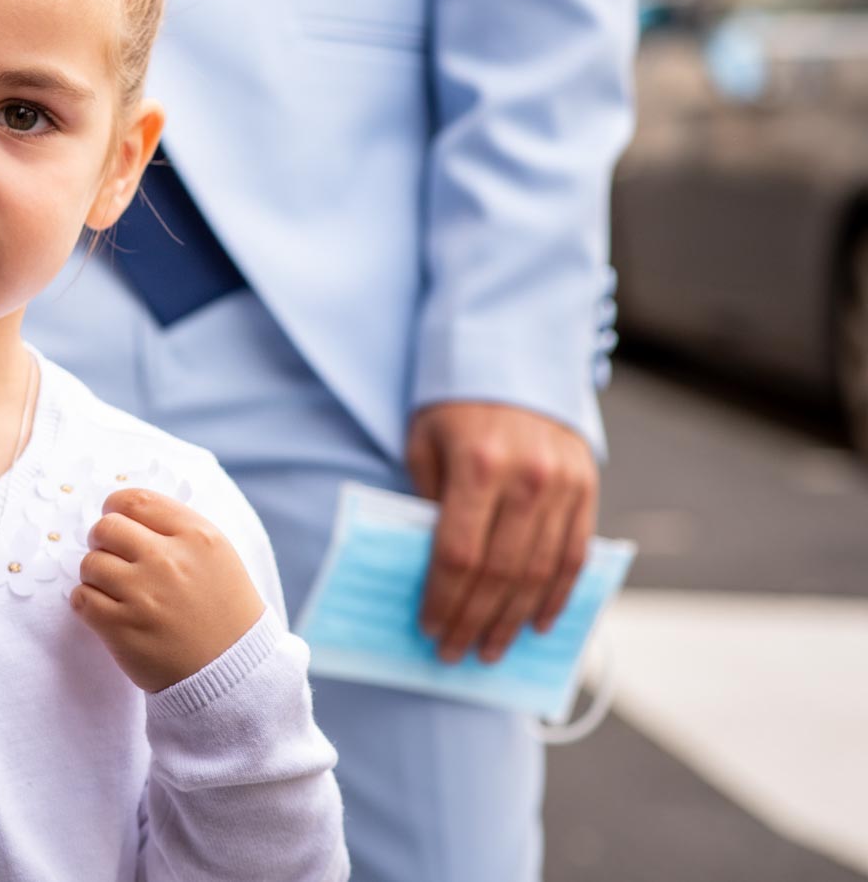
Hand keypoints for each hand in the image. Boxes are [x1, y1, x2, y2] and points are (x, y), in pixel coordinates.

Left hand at [69, 488, 267, 692]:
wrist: (234, 671)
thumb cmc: (224, 610)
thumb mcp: (217, 555)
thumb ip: (175, 529)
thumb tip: (123, 512)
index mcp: (197, 537)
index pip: (136, 500)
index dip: (116, 507)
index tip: (115, 518)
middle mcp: (169, 561)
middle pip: (106, 528)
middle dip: (101, 540)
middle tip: (111, 556)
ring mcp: (143, 595)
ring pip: (90, 564)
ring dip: (95, 575)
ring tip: (114, 589)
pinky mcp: (122, 629)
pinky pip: (81, 599)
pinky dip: (87, 602)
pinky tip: (106, 610)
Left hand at [406, 402, 596, 663]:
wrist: (514, 358)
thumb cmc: (453, 407)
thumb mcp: (424, 444)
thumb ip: (429, 504)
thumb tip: (430, 572)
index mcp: (479, 467)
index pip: (459, 555)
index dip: (443, 600)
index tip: (428, 629)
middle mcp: (528, 479)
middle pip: (500, 573)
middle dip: (474, 621)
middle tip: (454, 654)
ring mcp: (564, 486)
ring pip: (539, 573)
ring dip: (514, 620)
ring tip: (492, 650)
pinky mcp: (587, 487)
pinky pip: (574, 555)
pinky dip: (557, 596)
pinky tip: (538, 624)